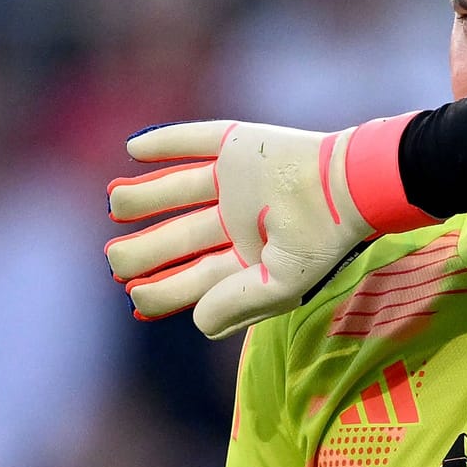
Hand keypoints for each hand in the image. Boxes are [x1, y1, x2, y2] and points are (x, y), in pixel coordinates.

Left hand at [105, 114, 433, 339]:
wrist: (352, 183)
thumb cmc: (323, 239)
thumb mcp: (284, 284)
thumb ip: (239, 305)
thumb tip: (197, 325)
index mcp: (249, 257)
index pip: (197, 277)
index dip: (163, 289)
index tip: (135, 296)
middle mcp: (237, 220)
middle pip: (180, 236)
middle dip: (145, 250)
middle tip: (115, 259)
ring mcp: (236, 182)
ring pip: (178, 189)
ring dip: (144, 196)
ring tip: (115, 202)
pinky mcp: (240, 145)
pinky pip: (194, 141)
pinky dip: (163, 143)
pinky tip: (132, 149)